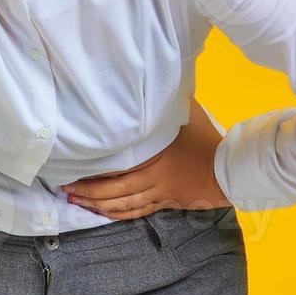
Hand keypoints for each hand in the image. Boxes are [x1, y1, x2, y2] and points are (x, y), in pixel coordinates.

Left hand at [60, 98, 229, 218]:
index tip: (74, 166)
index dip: (95, 169)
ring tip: (77, 202)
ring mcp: (159, 193)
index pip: (119, 165)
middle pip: (115, 190)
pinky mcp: (165, 203)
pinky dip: (118, 214)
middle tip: (67, 188)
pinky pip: (138, 212)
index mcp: (155, 155)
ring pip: (123, 204)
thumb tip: (155, 80)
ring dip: (99, 205)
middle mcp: (154, 178)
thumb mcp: (187, 113)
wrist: (228, 169)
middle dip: (89, 191)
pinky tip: (103, 212)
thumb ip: (167, 104)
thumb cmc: (207, 138)